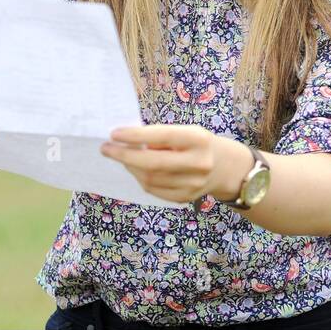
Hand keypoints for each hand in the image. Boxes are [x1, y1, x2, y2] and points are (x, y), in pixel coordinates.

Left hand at [102, 124, 249, 204]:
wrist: (224, 167)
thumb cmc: (197, 144)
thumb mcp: (186, 131)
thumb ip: (161, 137)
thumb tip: (126, 142)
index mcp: (199, 140)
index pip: (162, 136)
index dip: (136, 136)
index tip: (114, 133)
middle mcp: (198, 163)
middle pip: (153, 163)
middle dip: (125, 156)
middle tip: (106, 148)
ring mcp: (193, 184)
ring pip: (150, 179)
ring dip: (131, 167)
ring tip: (123, 156)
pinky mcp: (185, 198)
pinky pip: (154, 190)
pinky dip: (140, 178)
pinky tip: (138, 169)